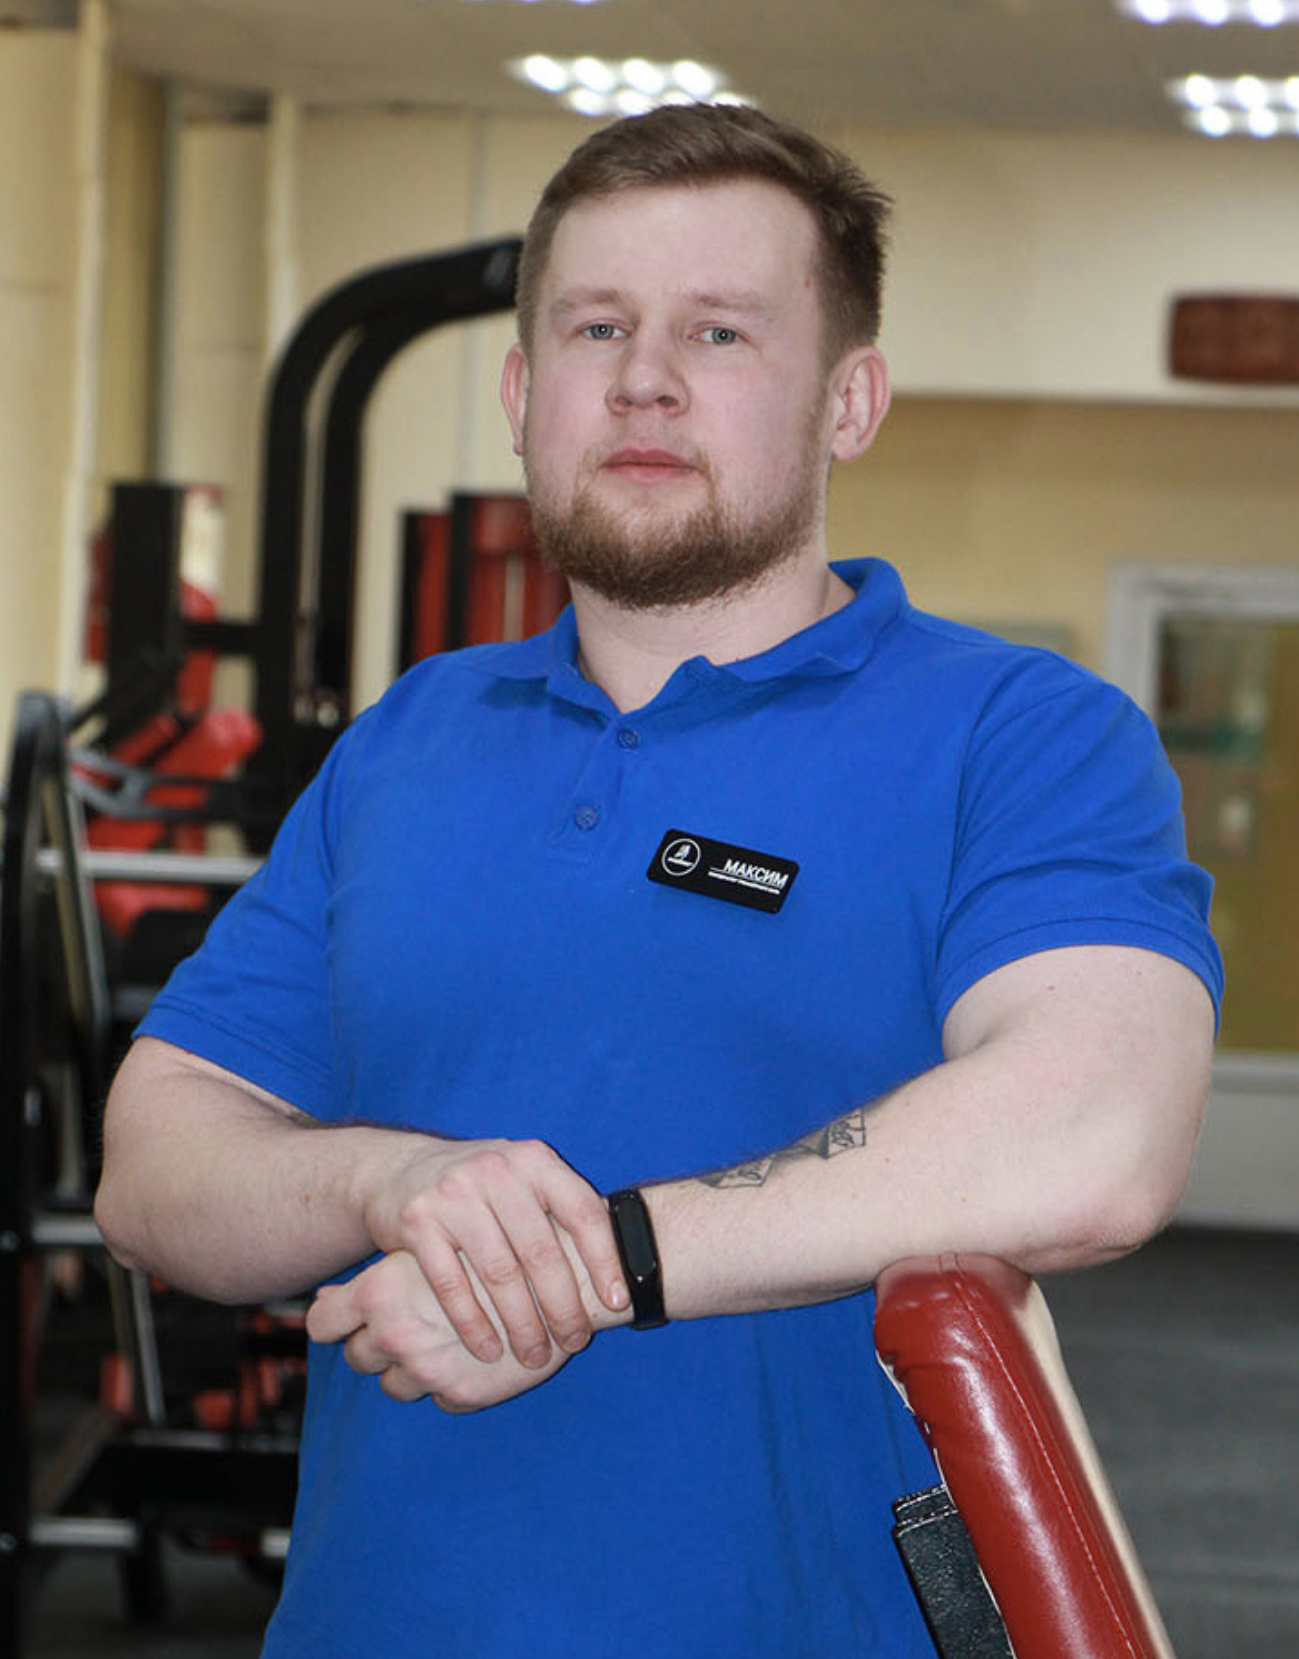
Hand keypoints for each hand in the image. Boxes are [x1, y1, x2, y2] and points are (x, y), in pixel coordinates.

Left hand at [307, 1249, 576, 1411]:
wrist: (563, 1273)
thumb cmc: (494, 1247)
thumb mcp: (432, 1246)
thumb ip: (378, 1277)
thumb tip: (323, 1300)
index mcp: (381, 1292)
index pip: (322, 1323)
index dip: (331, 1321)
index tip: (346, 1320)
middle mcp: (395, 1334)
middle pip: (357, 1357)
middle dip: (377, 1345)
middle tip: (409, 1325)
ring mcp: (427, 1369)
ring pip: (395, 1385)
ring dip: (413, 1368)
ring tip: (445, 1341)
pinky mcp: (462, 1394)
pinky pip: (438, 1399)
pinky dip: (450, 1383)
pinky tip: (473, 1357)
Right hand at [359, 1137, 628, 1370]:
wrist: (402, 1170)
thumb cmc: (482, 1189)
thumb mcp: (524, 1181)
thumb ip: (562, 1211)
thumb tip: (620, 1271)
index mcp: (535, 1160)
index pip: (582, 1212)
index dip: (605, 1261)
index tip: (617, 1304)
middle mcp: (497, 1170)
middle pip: (542, 1251)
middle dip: (562, 1306)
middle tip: (574, 1342)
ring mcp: (455, 1194)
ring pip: (499, 1273)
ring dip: (521, 1324)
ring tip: (534, 1355)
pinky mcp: (419, 1221)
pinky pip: (452, 1284)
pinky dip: (473, 1324)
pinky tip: (488, 1350)